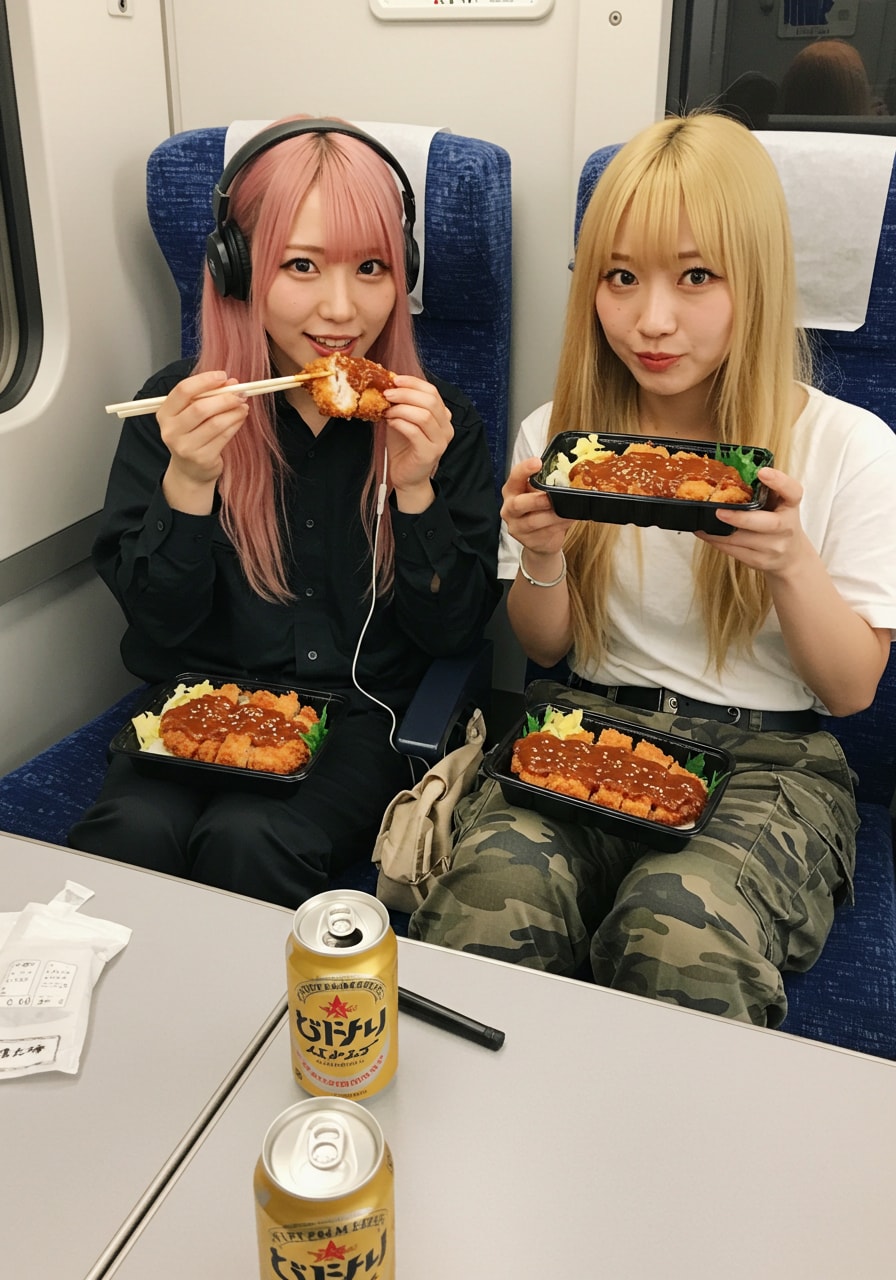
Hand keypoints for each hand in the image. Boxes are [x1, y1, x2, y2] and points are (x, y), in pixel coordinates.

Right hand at [157, 371, 248, 491]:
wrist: (190, 470)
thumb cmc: (192, 434)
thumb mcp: (190, 413)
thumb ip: (206, 396)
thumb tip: (231, 382)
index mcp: (165, 413)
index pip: (183, 390)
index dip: (205, 381)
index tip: (223, 376)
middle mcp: (171, 431)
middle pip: (200, 408)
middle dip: (225, 398)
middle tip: (240, 393)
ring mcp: (186, 447)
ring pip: (216, 423)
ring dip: (234, 411)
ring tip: (243, 405)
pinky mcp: (202, 459)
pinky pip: (224, 436)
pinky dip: (236, 424)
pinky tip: (240, 417)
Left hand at [381, 375, 453, 511]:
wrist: (407, 477)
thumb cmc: (404, 448)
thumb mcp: (402, 420)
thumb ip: (401, 404)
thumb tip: (387, 384)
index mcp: (442, 416)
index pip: (432, 391)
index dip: (413, 383)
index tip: (394, 379)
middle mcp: (446, 428)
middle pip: (430, 401)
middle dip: (406, 393)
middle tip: (387, 393)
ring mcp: (440, 442)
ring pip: (424, 415)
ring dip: (401, 409)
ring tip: (387, 411)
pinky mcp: (430, 453)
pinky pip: (415, 432)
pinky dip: (400, 423)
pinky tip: (390, 423)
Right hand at [501, 456, 571, 556]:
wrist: (540, 538)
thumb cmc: (541, 509)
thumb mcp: (540, 492)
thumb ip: (549, 483)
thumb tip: (572, 471)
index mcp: (512, 490)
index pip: (515, 476)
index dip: (525, 469)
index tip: (538, 462)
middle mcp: (510, 508)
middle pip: (518, 504)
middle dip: (537, 500)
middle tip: (550, 497)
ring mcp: (516, 526)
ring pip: (533, 521)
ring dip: (553, 515)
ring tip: (567, 511)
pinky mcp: (527, 541)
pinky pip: (544, 533)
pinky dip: (559, 526)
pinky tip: (568, 519)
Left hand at [696, 466, 809, 578]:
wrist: (791, 556)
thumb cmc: (779, 521)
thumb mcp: (778, 502)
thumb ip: (763, 489)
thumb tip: (728, 472)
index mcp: (791, 505)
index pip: (792, 491)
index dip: (779, 481)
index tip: (762, 472)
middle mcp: (786, 527)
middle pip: (769, 524)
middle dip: (742, 518)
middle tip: (719, 512)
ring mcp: (773, 547)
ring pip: (743, 540)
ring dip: (719, 531)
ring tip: (702, 521)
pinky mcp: (759, 561)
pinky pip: (734, 551)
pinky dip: (716, 541)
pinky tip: (705, 533)